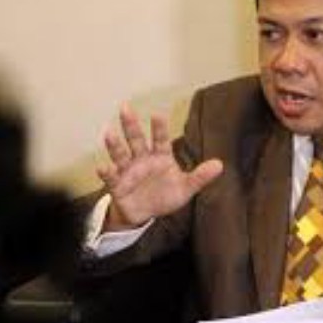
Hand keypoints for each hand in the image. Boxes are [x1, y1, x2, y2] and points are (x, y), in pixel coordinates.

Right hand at [97, 104, 222, 230]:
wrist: (144, 214)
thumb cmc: (165, 195)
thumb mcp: (185, 188)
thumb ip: (200, 176)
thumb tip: (220, 165)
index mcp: (160, 157)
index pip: (161, 139)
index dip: (159, 128)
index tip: (157, 114)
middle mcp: (143, 159)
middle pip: (136, 140)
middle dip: (131, 125)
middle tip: (125, 108)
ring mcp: (128, 171)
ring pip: (121, 154)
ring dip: (115, 144)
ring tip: (108, 133)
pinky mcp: (118, 185)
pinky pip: (111, 177)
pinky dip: (106, 172)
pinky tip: (102, 167)